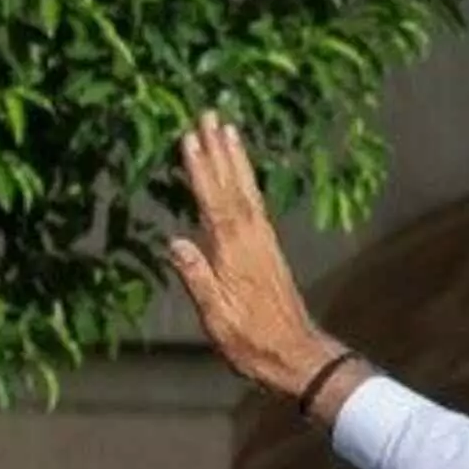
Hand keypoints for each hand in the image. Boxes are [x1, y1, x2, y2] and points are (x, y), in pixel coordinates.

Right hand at [167, 114, 339, 398]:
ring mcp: (263, 240)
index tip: (191, 137)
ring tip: (228, 129)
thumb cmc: (250, 340)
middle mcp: (251, 237)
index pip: (213, 200)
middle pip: (232, 185)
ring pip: (247, 190)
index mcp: (234, 251)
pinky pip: (255, 203)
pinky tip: (242, 174)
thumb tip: (174, 242)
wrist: (294, 353)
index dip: (201, 168)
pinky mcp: (270, 248)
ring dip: (236, 159)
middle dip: (220, 150)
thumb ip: (198, 277)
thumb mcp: (216, 315)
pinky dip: (247, 182)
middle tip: (210, 115)